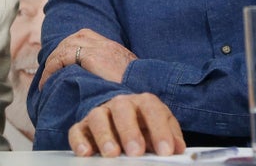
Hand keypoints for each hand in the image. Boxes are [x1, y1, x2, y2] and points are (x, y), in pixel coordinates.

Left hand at [39, 28, 136, 88]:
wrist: (149, 87)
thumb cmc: (137, 90)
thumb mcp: (126, 77)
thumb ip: (112, 74)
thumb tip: (100, 83)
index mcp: (112, 46)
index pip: (84, 37)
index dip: (68, 48)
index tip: (60, 62)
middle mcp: (104, 43)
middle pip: (72, 39)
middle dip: (57, 54)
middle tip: (49, 71)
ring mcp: (98, 48)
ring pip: (65, 47)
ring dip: (52, 62)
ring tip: (45, 79)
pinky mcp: (92, 56)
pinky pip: (63, 57)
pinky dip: (52, 68)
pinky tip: (47, 81)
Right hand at [69, 93, 185, 156]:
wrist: (122, 119)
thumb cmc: (144, 127)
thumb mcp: (160, 129)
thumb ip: (170, 137)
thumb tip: (179, 149)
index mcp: (143, 103)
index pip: (152, 109)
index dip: (160, 130)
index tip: (166, 151)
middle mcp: (120, 104)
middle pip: (122, 109)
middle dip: (130, 131)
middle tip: (136, 152)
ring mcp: (100, 114)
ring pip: (98, 117)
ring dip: (105, 135)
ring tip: (112, 153)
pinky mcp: (83, 127)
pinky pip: (77, 130)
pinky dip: (80, 141)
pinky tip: (86, 153)